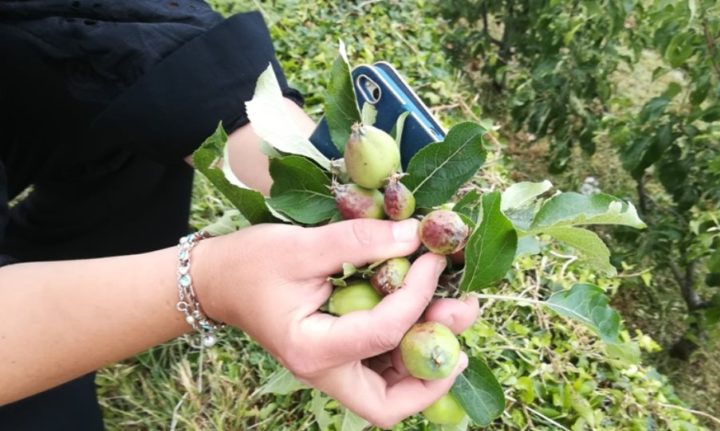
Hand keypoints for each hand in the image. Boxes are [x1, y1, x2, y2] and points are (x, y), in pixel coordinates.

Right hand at [194, 219, 478, 427]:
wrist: (218, 280)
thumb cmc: (250, 263)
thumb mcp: (301, 246)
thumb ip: (359, 242)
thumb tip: (415, 234)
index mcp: (312, 350)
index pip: (383, 333)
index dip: (418, 295)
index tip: (434, 258)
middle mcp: (324, 372)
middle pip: (391, 401)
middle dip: (435, 365)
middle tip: (463, 314)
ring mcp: (332, 369)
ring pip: (391, 390)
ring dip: (430, 356)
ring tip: (457, 310)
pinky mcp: (338, 355)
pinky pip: (382, 368)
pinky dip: (410, 347)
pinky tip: (428, 314)